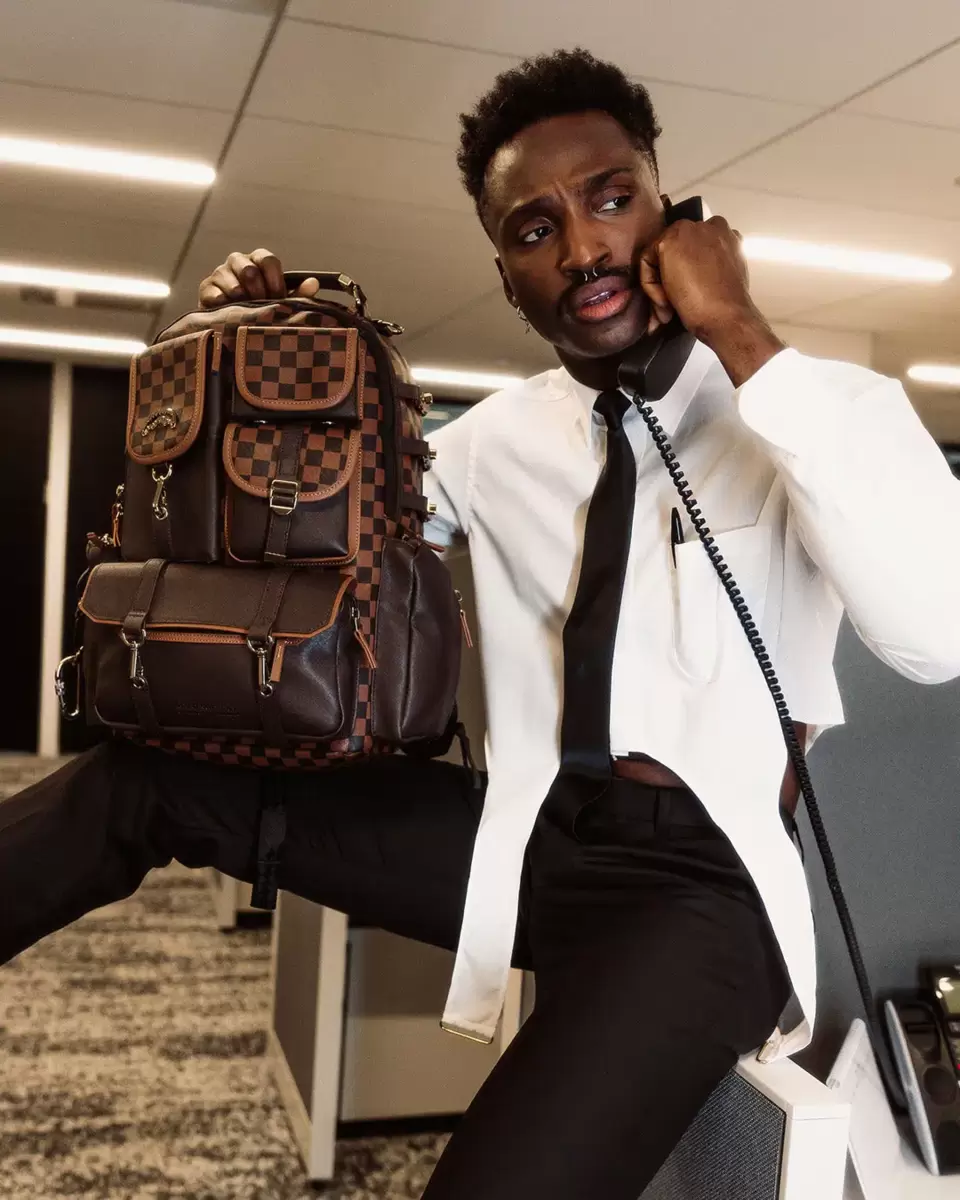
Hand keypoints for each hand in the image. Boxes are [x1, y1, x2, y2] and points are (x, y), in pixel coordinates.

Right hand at [197, 248, 319, 308]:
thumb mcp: (282, 303)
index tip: (278, 296)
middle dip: (258, 292)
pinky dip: (224, 306)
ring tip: (247, 312)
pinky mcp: (206, 288)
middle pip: (249, 270)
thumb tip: (314, 283)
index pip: (267, 259)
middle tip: (261, 307)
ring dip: (242, 300)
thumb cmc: (262, 310)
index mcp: (258, 261)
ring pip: (232, 282)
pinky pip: (214, 294)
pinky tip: (230, 314)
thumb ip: (298, 295)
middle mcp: (238, 262)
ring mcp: (220, 273)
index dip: (274, 279)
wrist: (232, 325)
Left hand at [638, 215, 783, 385]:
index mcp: (726, 236)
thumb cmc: (726, 311)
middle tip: (669, 311)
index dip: (677, 276)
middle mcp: (710, 226)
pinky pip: (647, 262)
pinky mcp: (672, 241)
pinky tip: (668, 305)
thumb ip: (706, 271)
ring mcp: (691, 231)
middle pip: (669, 250)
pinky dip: (652, 287)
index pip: (687, 247)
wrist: (728, 319)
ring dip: (658, 287)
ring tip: (669, 312)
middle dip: (664, 282)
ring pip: (657, 256)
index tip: (680, 302)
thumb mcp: (719, 283)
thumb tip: (684, 283)